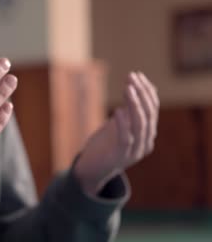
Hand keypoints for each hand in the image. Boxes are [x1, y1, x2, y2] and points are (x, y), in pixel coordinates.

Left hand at [74, 72, 158, 195]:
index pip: (152, 109)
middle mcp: (145, 143)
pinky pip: (125, 138)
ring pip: (140, 125)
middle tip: (132, 77)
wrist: (91, 170)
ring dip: (135, 104)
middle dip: (141, 93)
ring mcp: (134, 151)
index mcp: (147, 134)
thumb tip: (141, 88)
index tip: (137, 75)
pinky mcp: (120, 157)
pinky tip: (117, 110)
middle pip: (149, 114)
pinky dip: (123, 124)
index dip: (146, 91)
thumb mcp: (118, 124)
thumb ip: (130, 110)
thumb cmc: (104, 145)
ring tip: (127, 88)